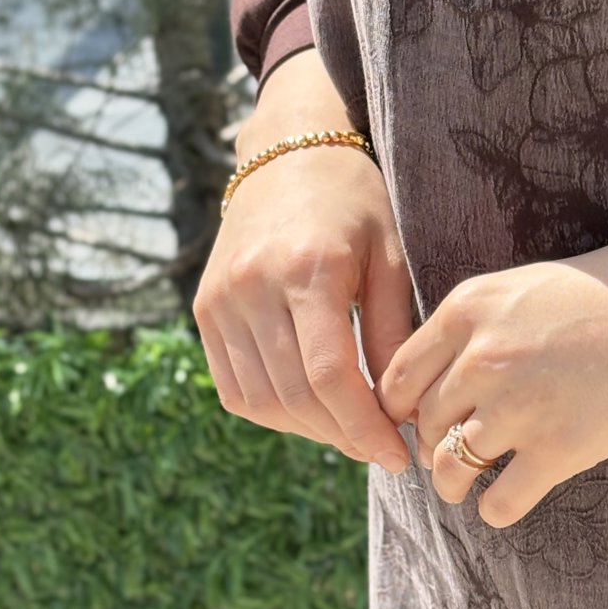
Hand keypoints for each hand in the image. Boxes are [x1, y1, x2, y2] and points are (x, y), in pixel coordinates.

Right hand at [194, 49, 413, 472]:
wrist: (286, 154)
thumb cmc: (354, 202)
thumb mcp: (389, 257)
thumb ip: (393, 333)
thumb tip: (403, 410)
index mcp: (309, 269)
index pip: (333, 376)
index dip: (365, 427)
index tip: (399, 455)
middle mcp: (254, 287)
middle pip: (297, 395)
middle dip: (344, 436)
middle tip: (382, 450)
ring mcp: (221, 300)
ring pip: (262, 401)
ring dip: (310, 431)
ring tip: (351, 433)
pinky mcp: (204, 310)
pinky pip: (234, 388)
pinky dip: (274, 413)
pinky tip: (312, 412)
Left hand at [376, 215, 607, 525]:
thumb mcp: (531, 283)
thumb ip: (481, 321)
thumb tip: (446, 371)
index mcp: (468, 307)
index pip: (397, 377)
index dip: (403, 407)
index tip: (422, 418)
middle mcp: (482, 357)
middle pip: (423, 423)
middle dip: (432, 443)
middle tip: (451, 452)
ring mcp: (520, 406)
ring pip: (449, 468)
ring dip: (452, 483)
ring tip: (467, 486)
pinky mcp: (560, 449)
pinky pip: (500, 501)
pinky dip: (496, 508)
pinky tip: (508, 500)